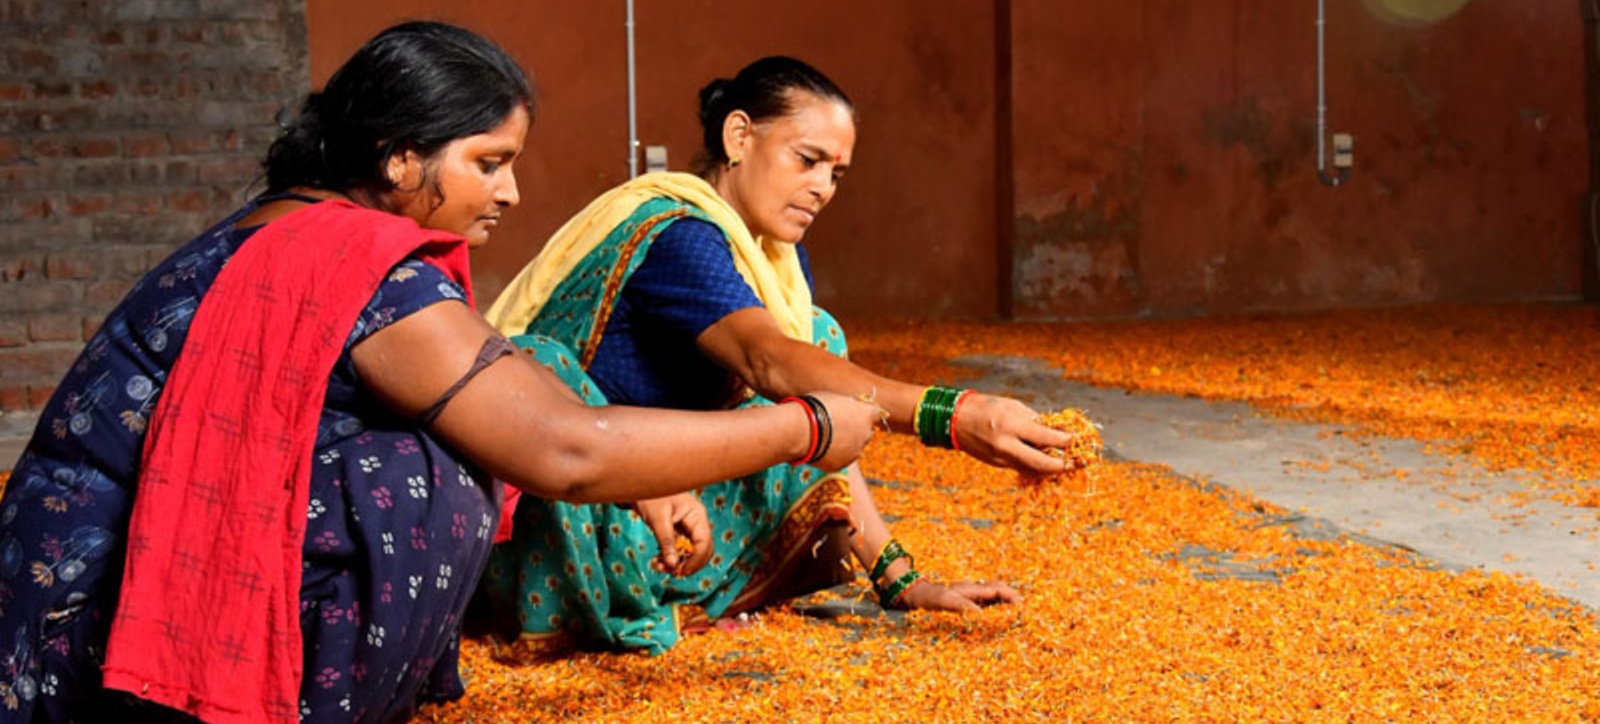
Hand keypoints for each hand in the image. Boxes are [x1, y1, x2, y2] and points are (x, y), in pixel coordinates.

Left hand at [634, 492, 711, 576]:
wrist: (640, 487)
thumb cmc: (650, 496)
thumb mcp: (658, 519)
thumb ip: (666, 541)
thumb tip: (673, 564)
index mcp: (696, 515)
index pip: (704, 542)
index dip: (696, 560)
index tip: (680, 571)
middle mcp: (696, 522)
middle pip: (702, 550)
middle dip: (688, 563)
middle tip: (669, 572)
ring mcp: (689, 527)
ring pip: (691, 552)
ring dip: (677, 563)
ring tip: (658, 565)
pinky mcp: (679, 532)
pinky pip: (680, 549)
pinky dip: (671, 557)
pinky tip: (658, 560)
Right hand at [806, 391, 881, 470]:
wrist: (801, 430)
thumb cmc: (815, 408)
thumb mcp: (834, 398)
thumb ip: (846, 404)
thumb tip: (847, 406)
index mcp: (865, 414)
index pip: (876, 413)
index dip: (865, 413)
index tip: (858, 413)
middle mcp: (865, 434)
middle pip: (866, 433)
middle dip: (857, 430)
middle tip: (839, 427)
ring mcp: (854, 452)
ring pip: (854, 448)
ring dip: (846, 444)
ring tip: (826, 439)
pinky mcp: (842, 465)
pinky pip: (840, 459)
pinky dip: (833, 455)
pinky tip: (820, 448)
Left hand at [899, 578, 1022, 611]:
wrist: (913, 595)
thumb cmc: (928, 598)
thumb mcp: (945, 602)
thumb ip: (963, 607)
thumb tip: (982, 616)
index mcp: (971, 589)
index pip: (998, 589)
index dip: (1012, 597)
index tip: (1023, 608)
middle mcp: (972, 592)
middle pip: (999, 593)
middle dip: (1013, 602)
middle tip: (1024, 615)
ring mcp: (968, 599)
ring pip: (993, 600)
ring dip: (1005, 608)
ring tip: (1015, 622)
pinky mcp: (964, 607)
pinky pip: (984, 609)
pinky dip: (994, 615)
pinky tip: (996, 626)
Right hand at [951, 393, 1079, 475]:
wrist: (955, 419)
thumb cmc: (986, 407)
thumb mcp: (1013, 407)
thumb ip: (1034, 421)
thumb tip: (1056, 431)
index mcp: (1011, 425)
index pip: (1047, 437)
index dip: (1066, 440)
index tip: (1079, 440)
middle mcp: (1007, 445)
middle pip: (1043, 464)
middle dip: (1064, 466)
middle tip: (1078, 463)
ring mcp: (1001, 459)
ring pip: (1034, 470)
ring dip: (1052, 469)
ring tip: (1067, 464)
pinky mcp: (998, 465)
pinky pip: (1023, 468)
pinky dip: (1037, 467)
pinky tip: (1047, 464)